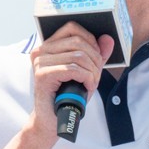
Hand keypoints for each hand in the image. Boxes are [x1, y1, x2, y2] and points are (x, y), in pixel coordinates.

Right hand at [27, 22, 114, 139]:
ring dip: (92, 72)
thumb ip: (96, 55)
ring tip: (91, 84)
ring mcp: (40, 62)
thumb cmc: (68, 95)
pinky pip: (74, 69)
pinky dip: (87, 79)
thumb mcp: (86, 72)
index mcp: (48, 45)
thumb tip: (108, 39)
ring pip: (78, 56)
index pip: (72, 28)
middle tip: (95, 76)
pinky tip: (87, 88)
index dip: (90, 40)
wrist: (52, 121)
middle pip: (78, 42)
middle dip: (95, 59)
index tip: (96, 57)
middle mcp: (40, 50)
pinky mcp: (42, 75)